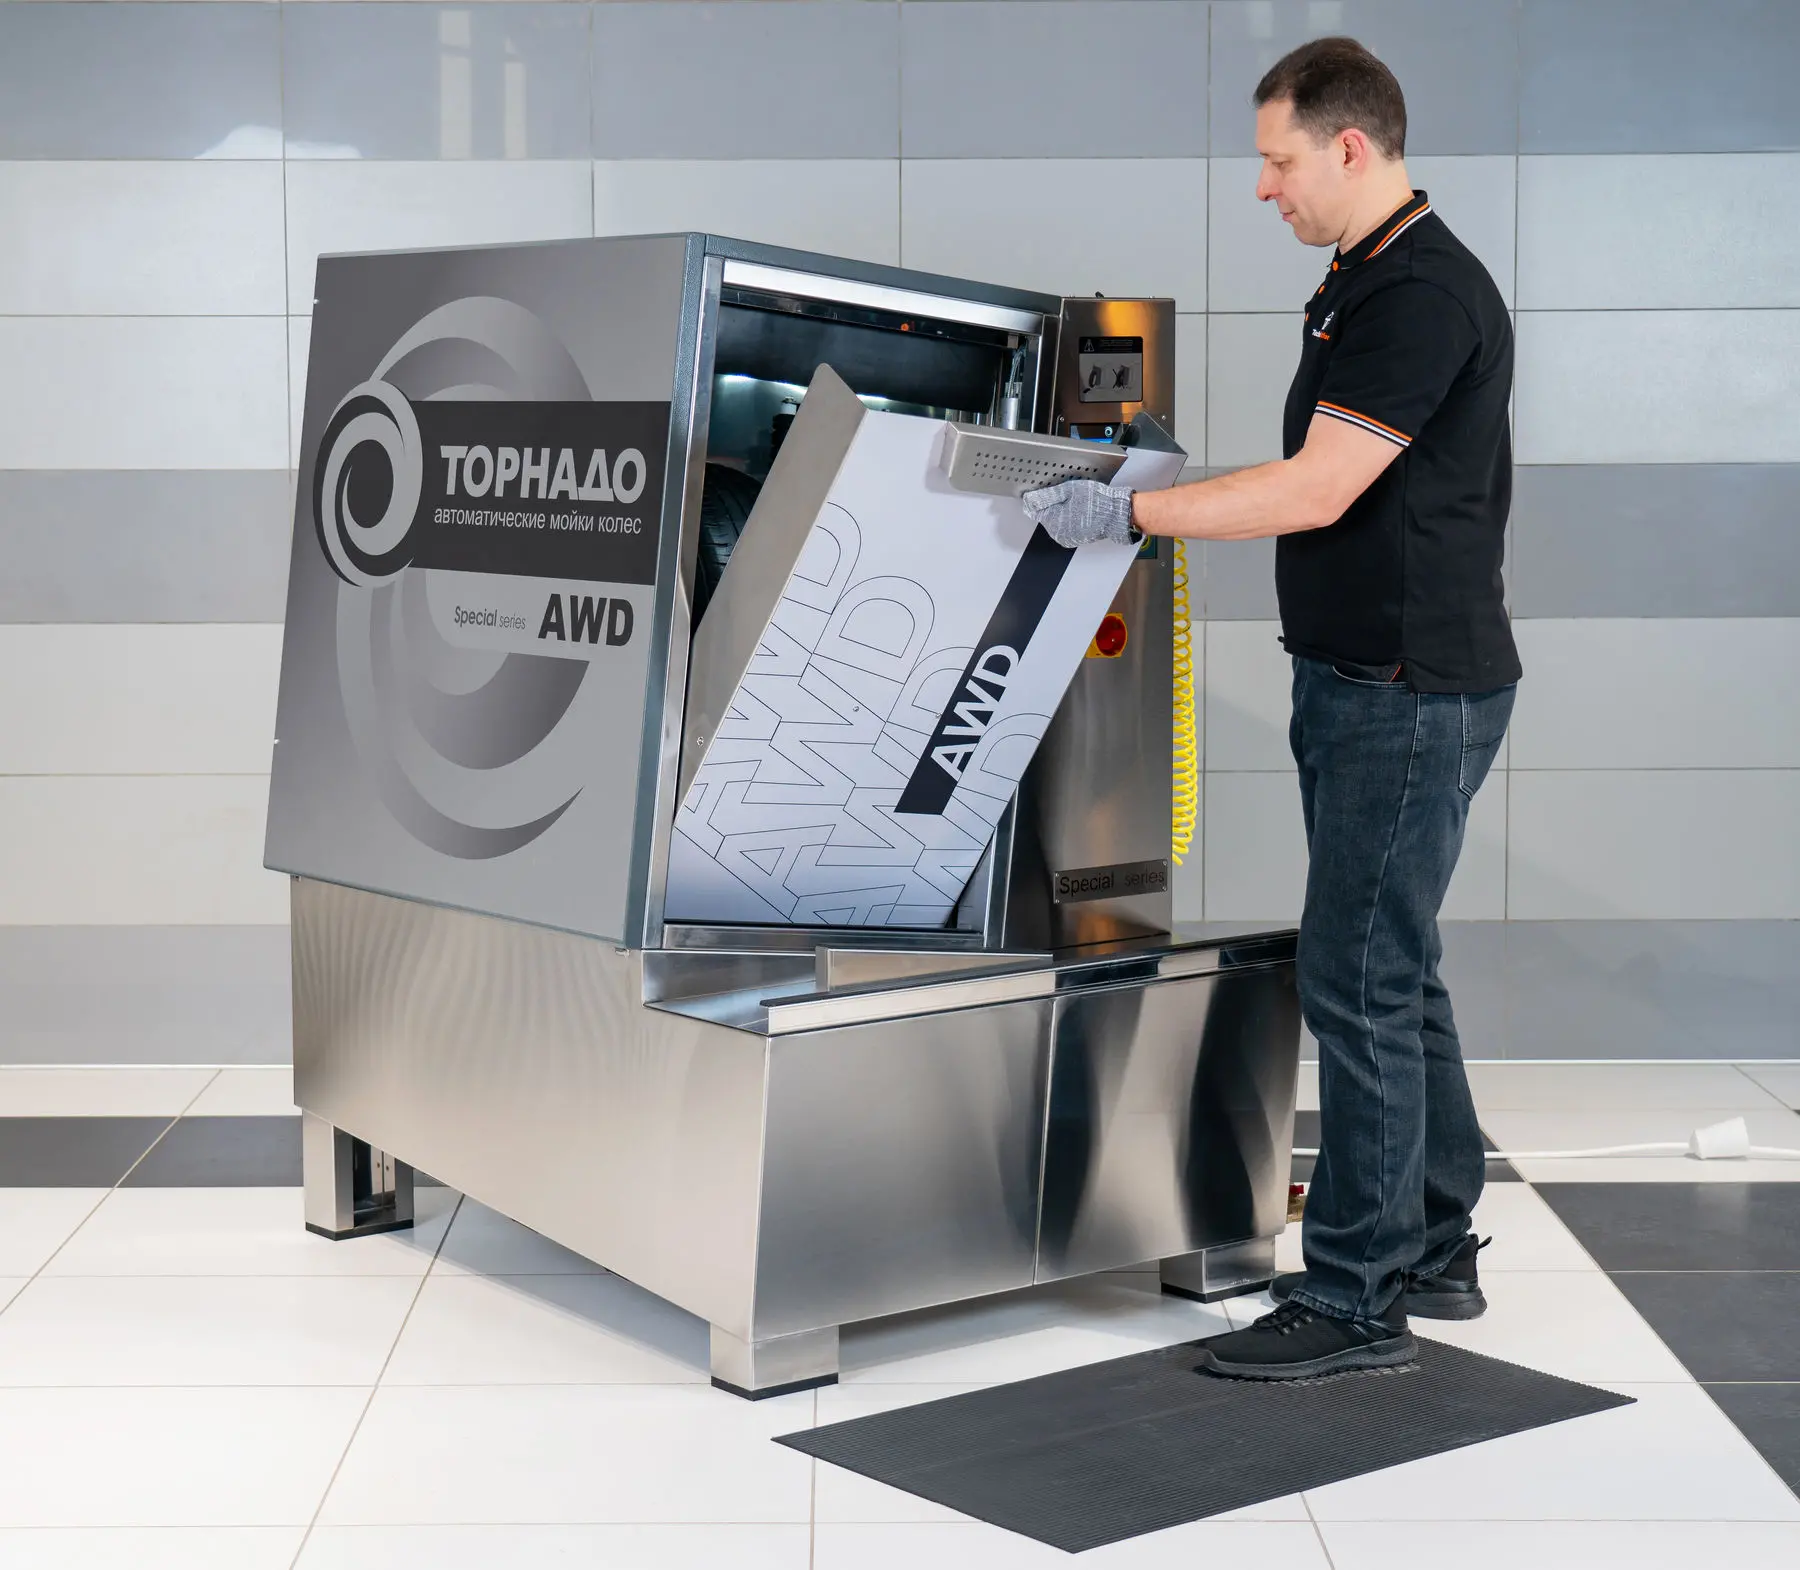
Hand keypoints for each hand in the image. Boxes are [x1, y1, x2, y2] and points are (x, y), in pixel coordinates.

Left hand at [1020, 478, 1137, 547]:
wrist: (1116, 513)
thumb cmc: (1095, 501)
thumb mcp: (1067, 490)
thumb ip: (1046, 496)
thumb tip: (1029, 500)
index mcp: (1052, 522)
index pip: (1034, 510)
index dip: (1038, 498)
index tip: (1047, 491)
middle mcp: (1058, 534)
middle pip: (1046, 515)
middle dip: (1052, 504)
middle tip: (1066, 493)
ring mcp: (1068, 538)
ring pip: (1058, 521)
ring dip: (1062, 510)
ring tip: (1076, 501)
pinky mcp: (1078, 538)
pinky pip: (1068, 526)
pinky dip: (1071, 517)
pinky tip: (1081, 509)